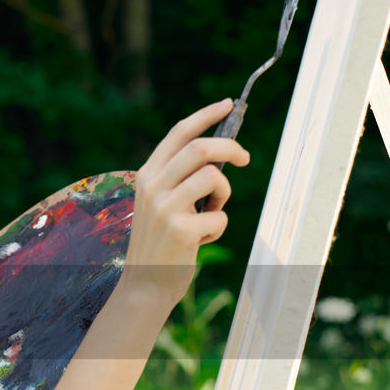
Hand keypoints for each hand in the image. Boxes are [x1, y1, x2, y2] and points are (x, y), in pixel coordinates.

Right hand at [121, 98, 249, 304]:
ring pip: (213, 178)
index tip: (229, 105)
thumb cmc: (162, 241)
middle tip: (245, 158)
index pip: (178, 133)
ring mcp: (165, 208)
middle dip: (230, 148)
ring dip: (223, 195)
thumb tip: (222, 152)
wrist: (145, 284)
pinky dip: (218, 228)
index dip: (206, 115)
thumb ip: (180, 177)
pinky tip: (201, 241)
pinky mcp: (180, 230)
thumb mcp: (161, 202)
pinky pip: (220, 216)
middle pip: (200, 148)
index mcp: (147, 175)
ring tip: (211, 214)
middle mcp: (152, 187)